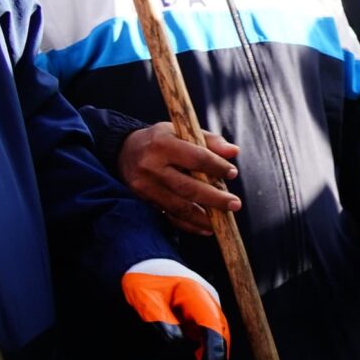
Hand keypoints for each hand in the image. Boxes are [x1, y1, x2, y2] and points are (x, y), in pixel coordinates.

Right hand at [118, 123, 238, 234]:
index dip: (217, 167)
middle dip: (215, 199)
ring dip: (204, 217)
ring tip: (223, 219)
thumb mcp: (181, 132)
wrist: (124, 151)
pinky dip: (190, 225)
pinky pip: (170, 216)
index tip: (232, 173)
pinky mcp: (144, 200)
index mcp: (163, 144)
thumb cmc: (161, 140)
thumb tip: (234, 152)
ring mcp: (146, 186)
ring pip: (180, 206)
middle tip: (235, 204)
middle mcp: (151, 166)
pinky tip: (206, 228)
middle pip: (188, 187)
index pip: (196, 158)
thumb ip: (210, 141)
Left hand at [121, 257, 230, 359]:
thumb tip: (178, 346)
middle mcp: (208, 302)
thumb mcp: (144, 297)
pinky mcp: (200, 317)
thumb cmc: (143, 276)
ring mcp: (206, 309)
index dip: (214, 350)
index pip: (213, 325)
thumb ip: (159, 320)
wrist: (145, 261)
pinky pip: (206, 339)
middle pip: (221, 336)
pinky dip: (202, 356)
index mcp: (196, 293)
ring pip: (216, 340)